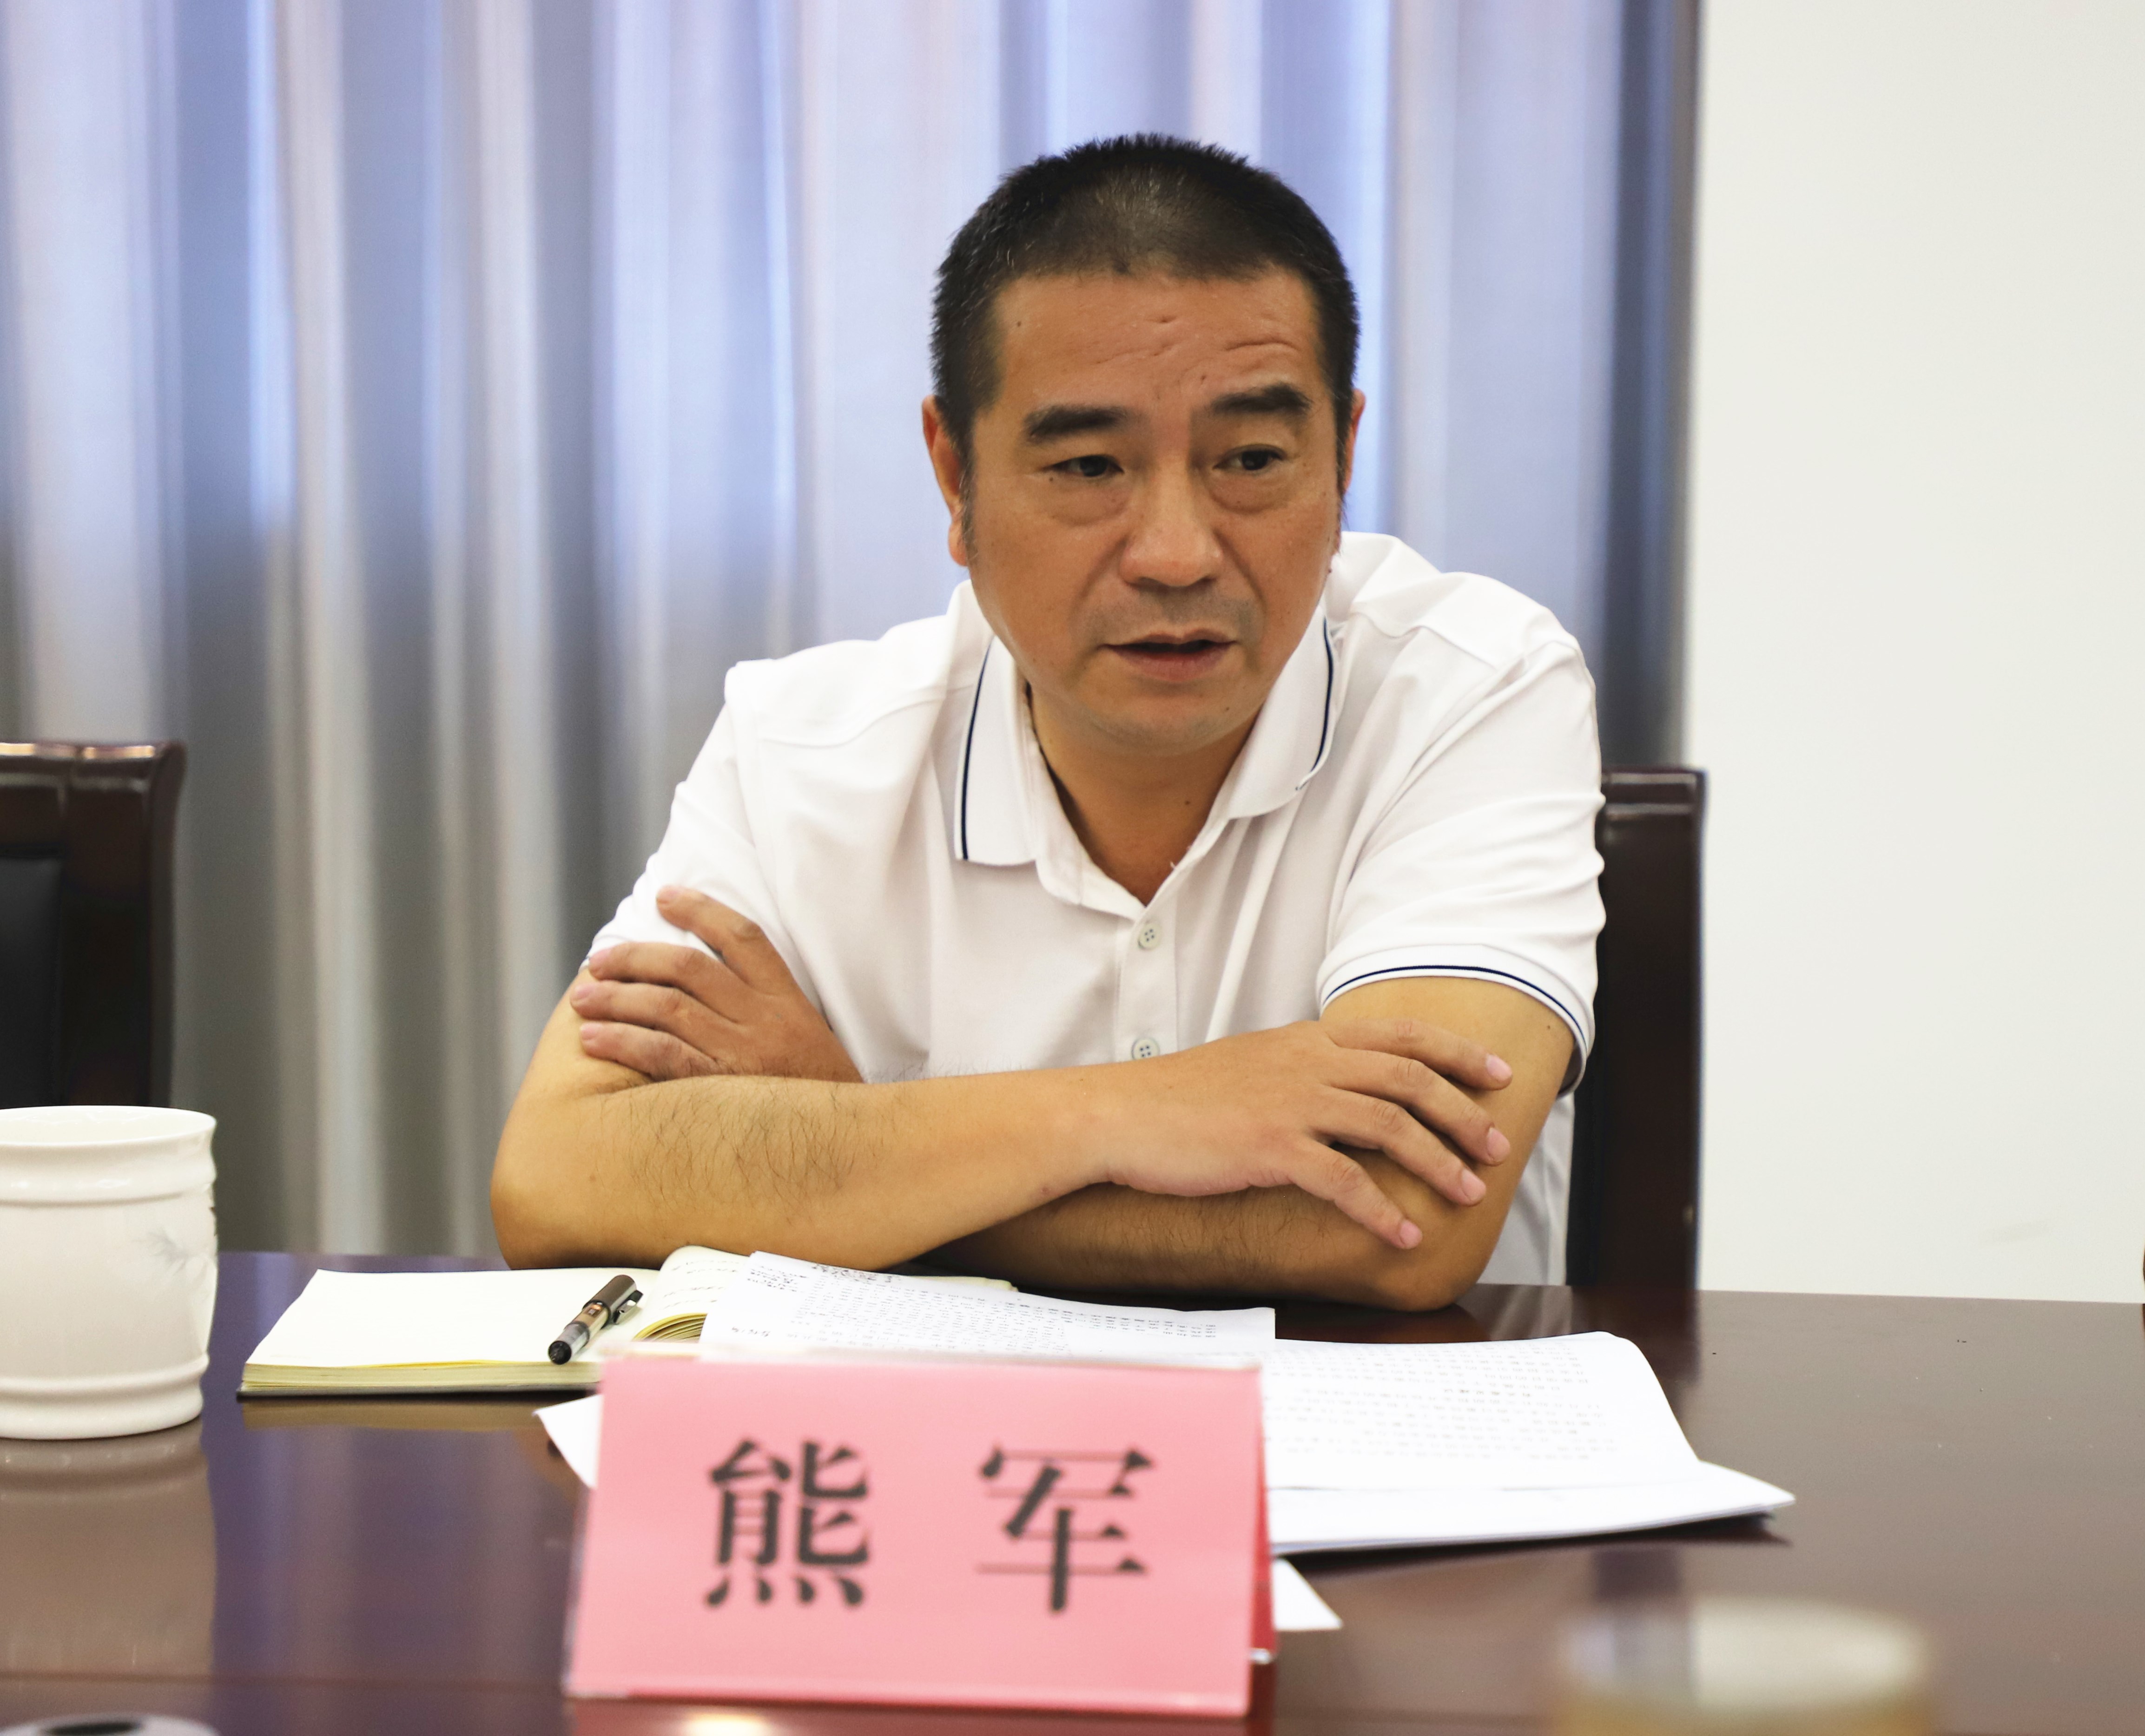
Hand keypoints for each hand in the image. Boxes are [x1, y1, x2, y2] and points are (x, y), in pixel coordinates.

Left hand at [570, 887, 862, 1083]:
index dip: (701, 909)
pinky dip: (622, 1043)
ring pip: (668, 1007)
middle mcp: (765, 1020)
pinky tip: (592, 1039)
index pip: (743, 937)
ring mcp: (744, 1054)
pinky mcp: (723, 1090)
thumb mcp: (807, 1039)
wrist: (847, 1147)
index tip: (664, 896)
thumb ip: (766, 1010)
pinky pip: (663, 1057)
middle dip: (636, 958)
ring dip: (616, 998)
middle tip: (599, 962)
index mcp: (788, 1000)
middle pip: (690, 967)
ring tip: (582, 997)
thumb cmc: (817, 1096)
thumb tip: (708, 985)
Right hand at [1068, 1020, 1512, 1250]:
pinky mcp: (1269, 1148)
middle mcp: (1305, 1062)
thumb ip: (1302, 1067)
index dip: (1457, 1052)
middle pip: (1409, 1079)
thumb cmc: (1179, 1098)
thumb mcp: (1250, 1063)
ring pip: (1389, 1126)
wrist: (1119, 1115)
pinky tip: (1403, 1235)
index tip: (1498, 1074)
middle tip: (1498, 1146)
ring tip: (1469, 1194)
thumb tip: (1345, 1085)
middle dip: (1464, 1114)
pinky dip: (1382, 1210)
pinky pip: (1344, 1181)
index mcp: (1304, 1039)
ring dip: (1438, 1162)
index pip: (1399, 1034)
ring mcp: (1289, 1103)